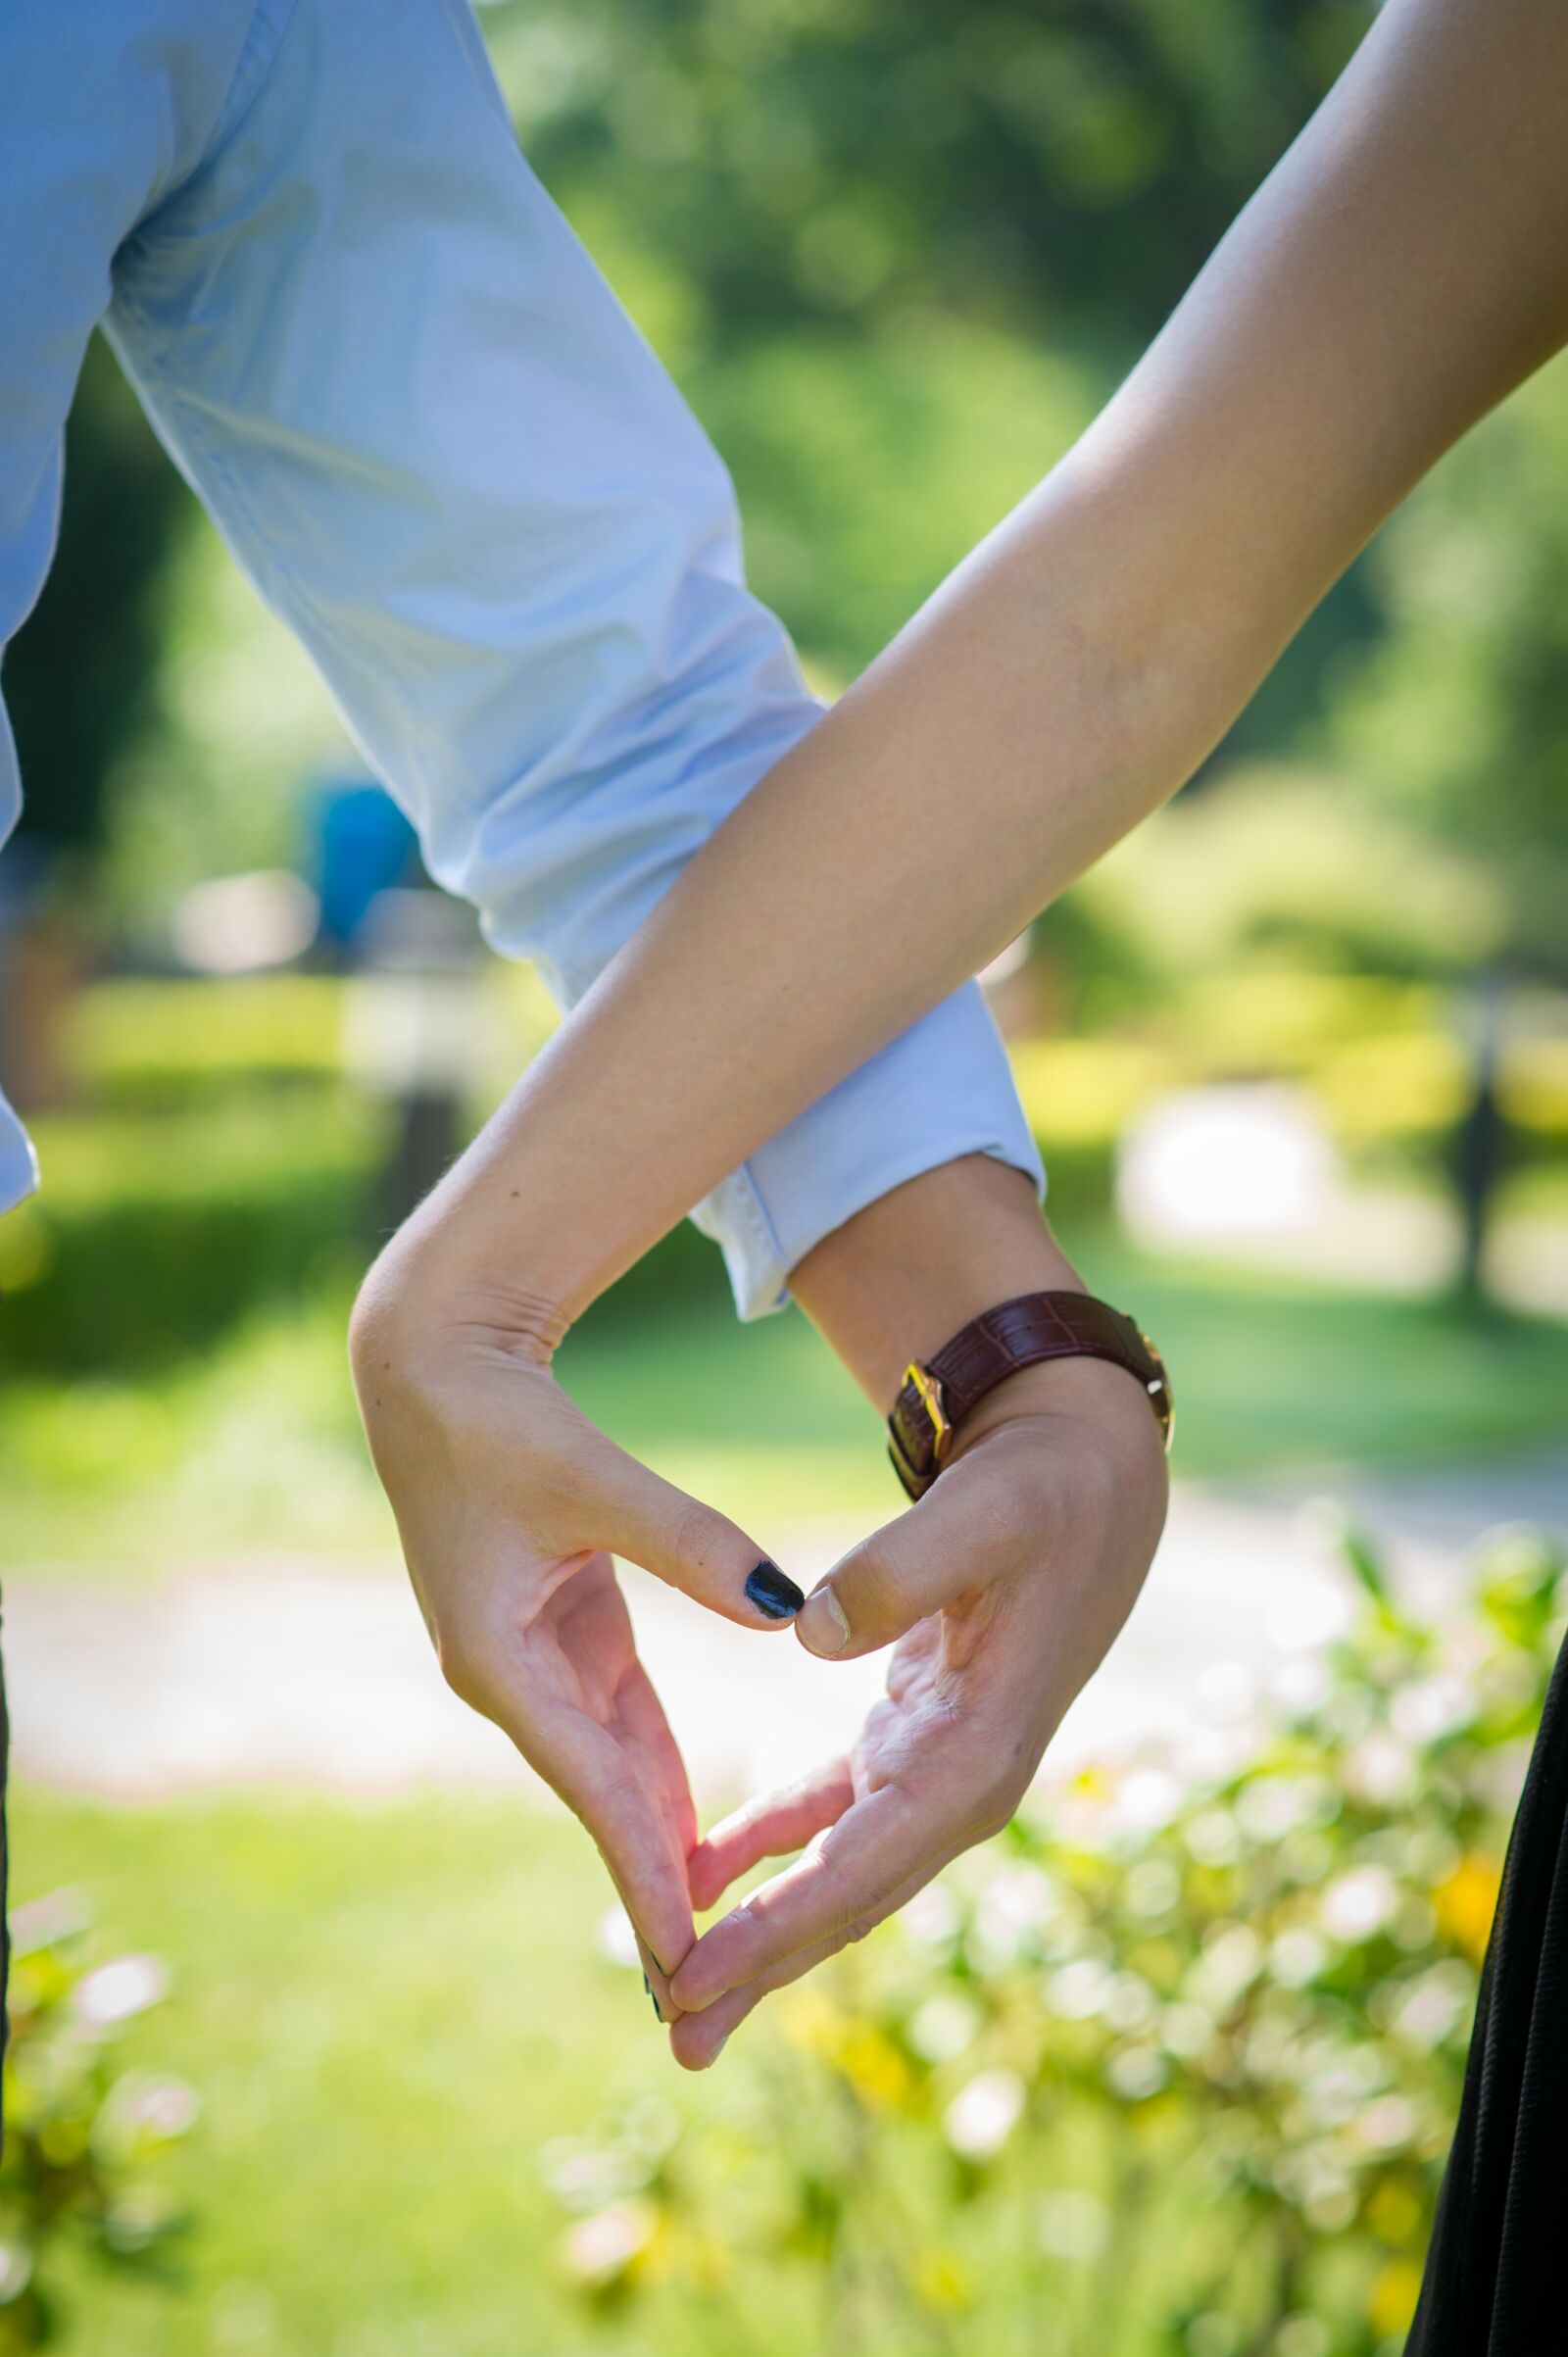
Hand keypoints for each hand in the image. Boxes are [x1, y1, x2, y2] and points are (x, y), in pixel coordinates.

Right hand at [348, 1256, 803, 2008]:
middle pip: (599, 1797)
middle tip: (703, 1990)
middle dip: (649, 1887)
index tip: (683, 1955)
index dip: (642, 1869)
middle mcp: (508, 1676)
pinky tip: (694, 1828)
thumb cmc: (499, 1420)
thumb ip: (688, 1545)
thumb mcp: (595, 1480)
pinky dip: (655, 1771)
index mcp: (498, 1659)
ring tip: (708, 1937)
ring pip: (611, 1765)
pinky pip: (617, 1716)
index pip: (592, 1784)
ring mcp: (530, 1656)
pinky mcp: (556, 1625)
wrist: (435, 1368)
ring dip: (655, 1841)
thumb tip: (781, 1613)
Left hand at [663, 1358, 1167, 2064]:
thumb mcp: (978, 1517)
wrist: (1090, 1482)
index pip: (860, 1866)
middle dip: (762, 1971)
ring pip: (833, 1873)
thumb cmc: (1040, 1498)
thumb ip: (897, 1572)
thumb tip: (807, 1631)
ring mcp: (936, 1770)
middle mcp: (958, 1786)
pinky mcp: (913, 1740)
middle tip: (678, 2039)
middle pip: (846, 1900)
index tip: (696, 1977)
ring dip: (761, 1933)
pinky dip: (767, 1845)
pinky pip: (827, 1814)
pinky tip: (704, 1876)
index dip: (776, 1928)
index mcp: (975, 1755)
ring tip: (682, 1999)